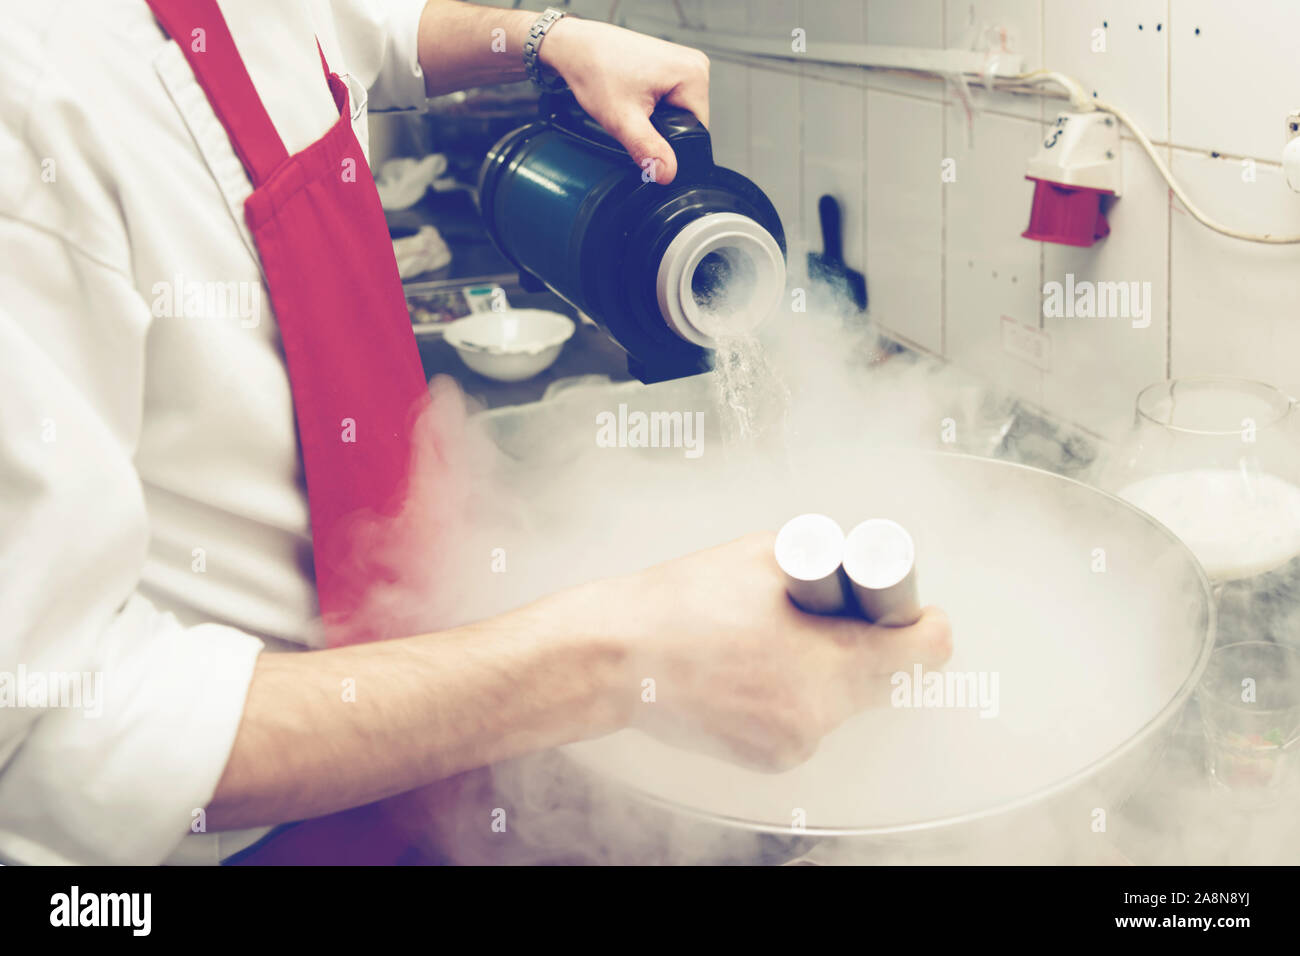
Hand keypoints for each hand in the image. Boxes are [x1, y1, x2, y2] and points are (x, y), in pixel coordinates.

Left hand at [539, 16, 709, 184]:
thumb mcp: (623, 120)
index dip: (672, 144)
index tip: (645, 134)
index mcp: (694, 75)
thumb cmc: (596, 70)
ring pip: (679, 114)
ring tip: (632, 105)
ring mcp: (685, 64)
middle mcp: (695, 66)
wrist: (577, 48)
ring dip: (657, 119)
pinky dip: (654, 107)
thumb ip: (648, 150)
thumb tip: (668, 174)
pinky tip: (636, 98)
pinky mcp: (673, 67)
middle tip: (634, 116)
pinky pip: (672, 101)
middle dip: (662, 131)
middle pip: (690, 123)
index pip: (699, 132)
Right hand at [564, 532, 953, 771]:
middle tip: (828, 616)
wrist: (617, 655)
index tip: (911, 613)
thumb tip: (871, 568)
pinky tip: (752, 673)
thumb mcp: (767, 554)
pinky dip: (794, 698)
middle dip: (869, 645)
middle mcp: (821, 711)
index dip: (923, 624)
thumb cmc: (684, 601)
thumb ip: (832, 564)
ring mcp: (796, 741)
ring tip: (773, 641)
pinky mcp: (773, 759)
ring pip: (846, 702)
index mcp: (831, 657)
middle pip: (887, 679)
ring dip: (829, 672)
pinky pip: (809, 723)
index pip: (924, 652)